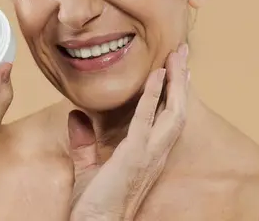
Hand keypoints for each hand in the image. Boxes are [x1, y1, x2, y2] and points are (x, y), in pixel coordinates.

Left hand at [68, 44, 189, 220]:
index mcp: (148, 156)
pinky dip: (153, 95)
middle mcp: (155, 154)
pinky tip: (157, 75)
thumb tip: (77, 115)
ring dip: (176, 82)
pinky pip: (146, 119)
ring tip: (177, 56)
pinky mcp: (134, 155)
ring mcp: (148, 155)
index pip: (168, 118)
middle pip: (177, 110)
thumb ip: (85, 141)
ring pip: (173, 112)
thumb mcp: (88, 167)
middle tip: (182, 52)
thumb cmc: (93, 206)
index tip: (176, 70)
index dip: (174, 93)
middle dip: (181, 80)